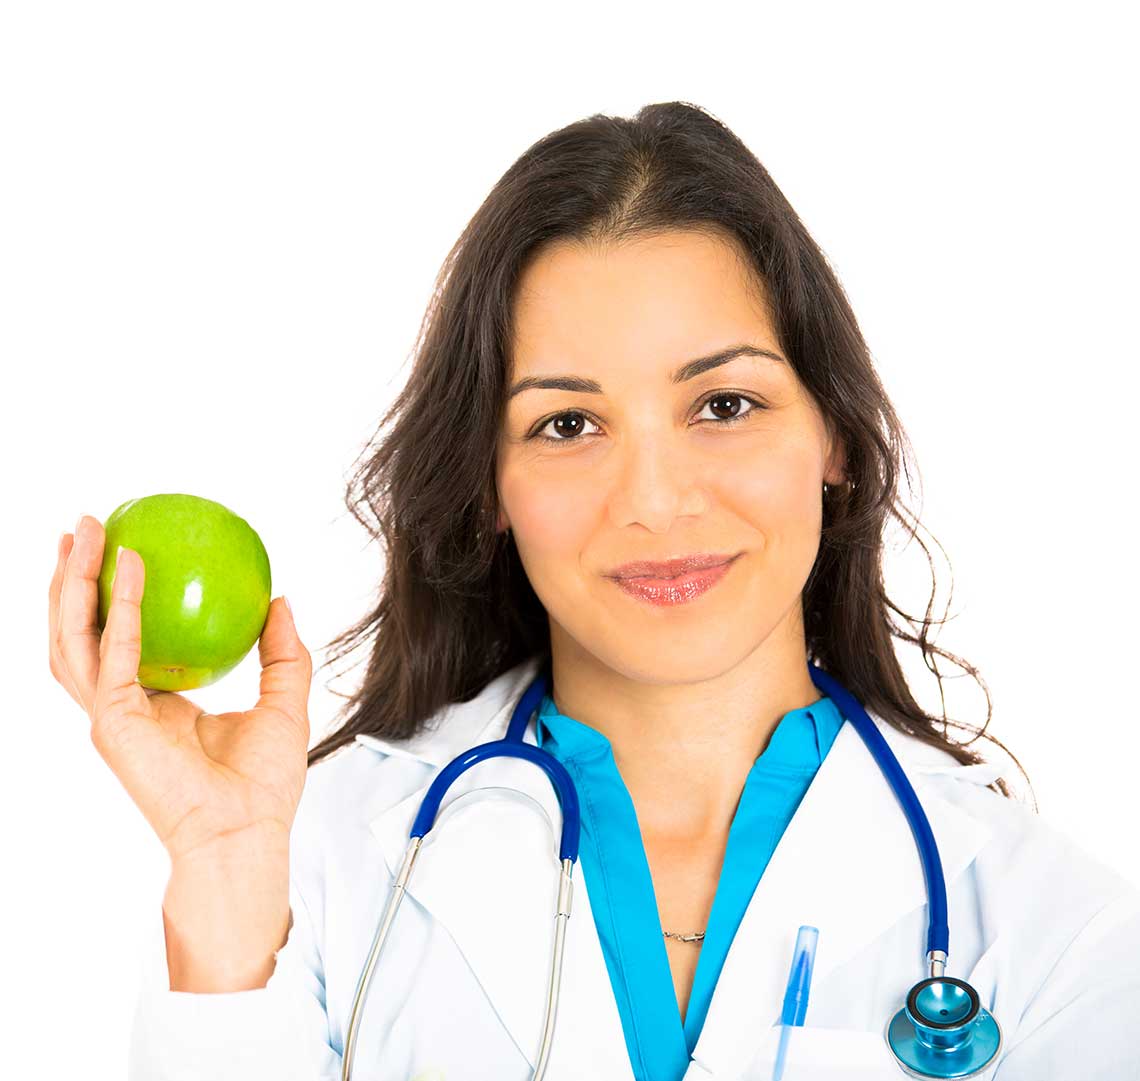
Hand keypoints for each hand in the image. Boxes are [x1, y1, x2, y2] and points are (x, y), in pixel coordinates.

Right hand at [48, 515, 312, 864]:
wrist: (247, 831)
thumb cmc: (264, 784)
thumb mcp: (285, 702)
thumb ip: (282, 652)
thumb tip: (281, 600)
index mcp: (155, 705)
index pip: (119, 642)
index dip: (109, 599)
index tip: (118, 552)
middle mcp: (124, 708)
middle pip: (79, 634)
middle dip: (70, 581)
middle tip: (81, 528)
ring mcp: (111, 716)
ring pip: (73, 638)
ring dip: (71, 584)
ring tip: (82, 535)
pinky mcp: (114, 721)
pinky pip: (113, 650)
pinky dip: (119, 606)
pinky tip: (129, 566)